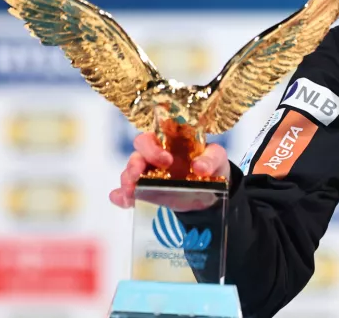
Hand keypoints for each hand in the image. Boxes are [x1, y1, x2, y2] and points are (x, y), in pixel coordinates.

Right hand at [109, 132, 231, 210]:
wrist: (210, 189)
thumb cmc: (210, 163)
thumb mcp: (216, 158)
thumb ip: (211, 159)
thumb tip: (199, 167)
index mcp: (169, 141)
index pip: (152, 136)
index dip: (153, 147)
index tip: (166, 160)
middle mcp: (154, 154)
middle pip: (137, 153)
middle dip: (134, 164)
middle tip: (139, 176)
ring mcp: (147, 173)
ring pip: (129, 172)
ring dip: (127, 181)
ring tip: (131, 192)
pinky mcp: (145, 191)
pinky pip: (127, 193)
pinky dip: (122, 197)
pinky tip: (123, 201)